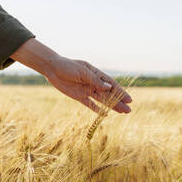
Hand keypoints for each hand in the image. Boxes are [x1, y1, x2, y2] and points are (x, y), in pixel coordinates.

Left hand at [10, 38, 131, 113]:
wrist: (52, 69)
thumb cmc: (68, 66)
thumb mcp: (82, 72)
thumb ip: (95, 81)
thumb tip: (109, 87)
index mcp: (96, 74)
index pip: (111, 84)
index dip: (120, 92)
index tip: (129, 99)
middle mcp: (93, 83)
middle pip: (109, 94)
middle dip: (119, 102)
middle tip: (129, 110)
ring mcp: (86, 90)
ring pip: (102, 100)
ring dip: (112, 106)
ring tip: (122, 112)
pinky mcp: (79, 96)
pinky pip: (90, 104)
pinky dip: (97, 109)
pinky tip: (105, 114)